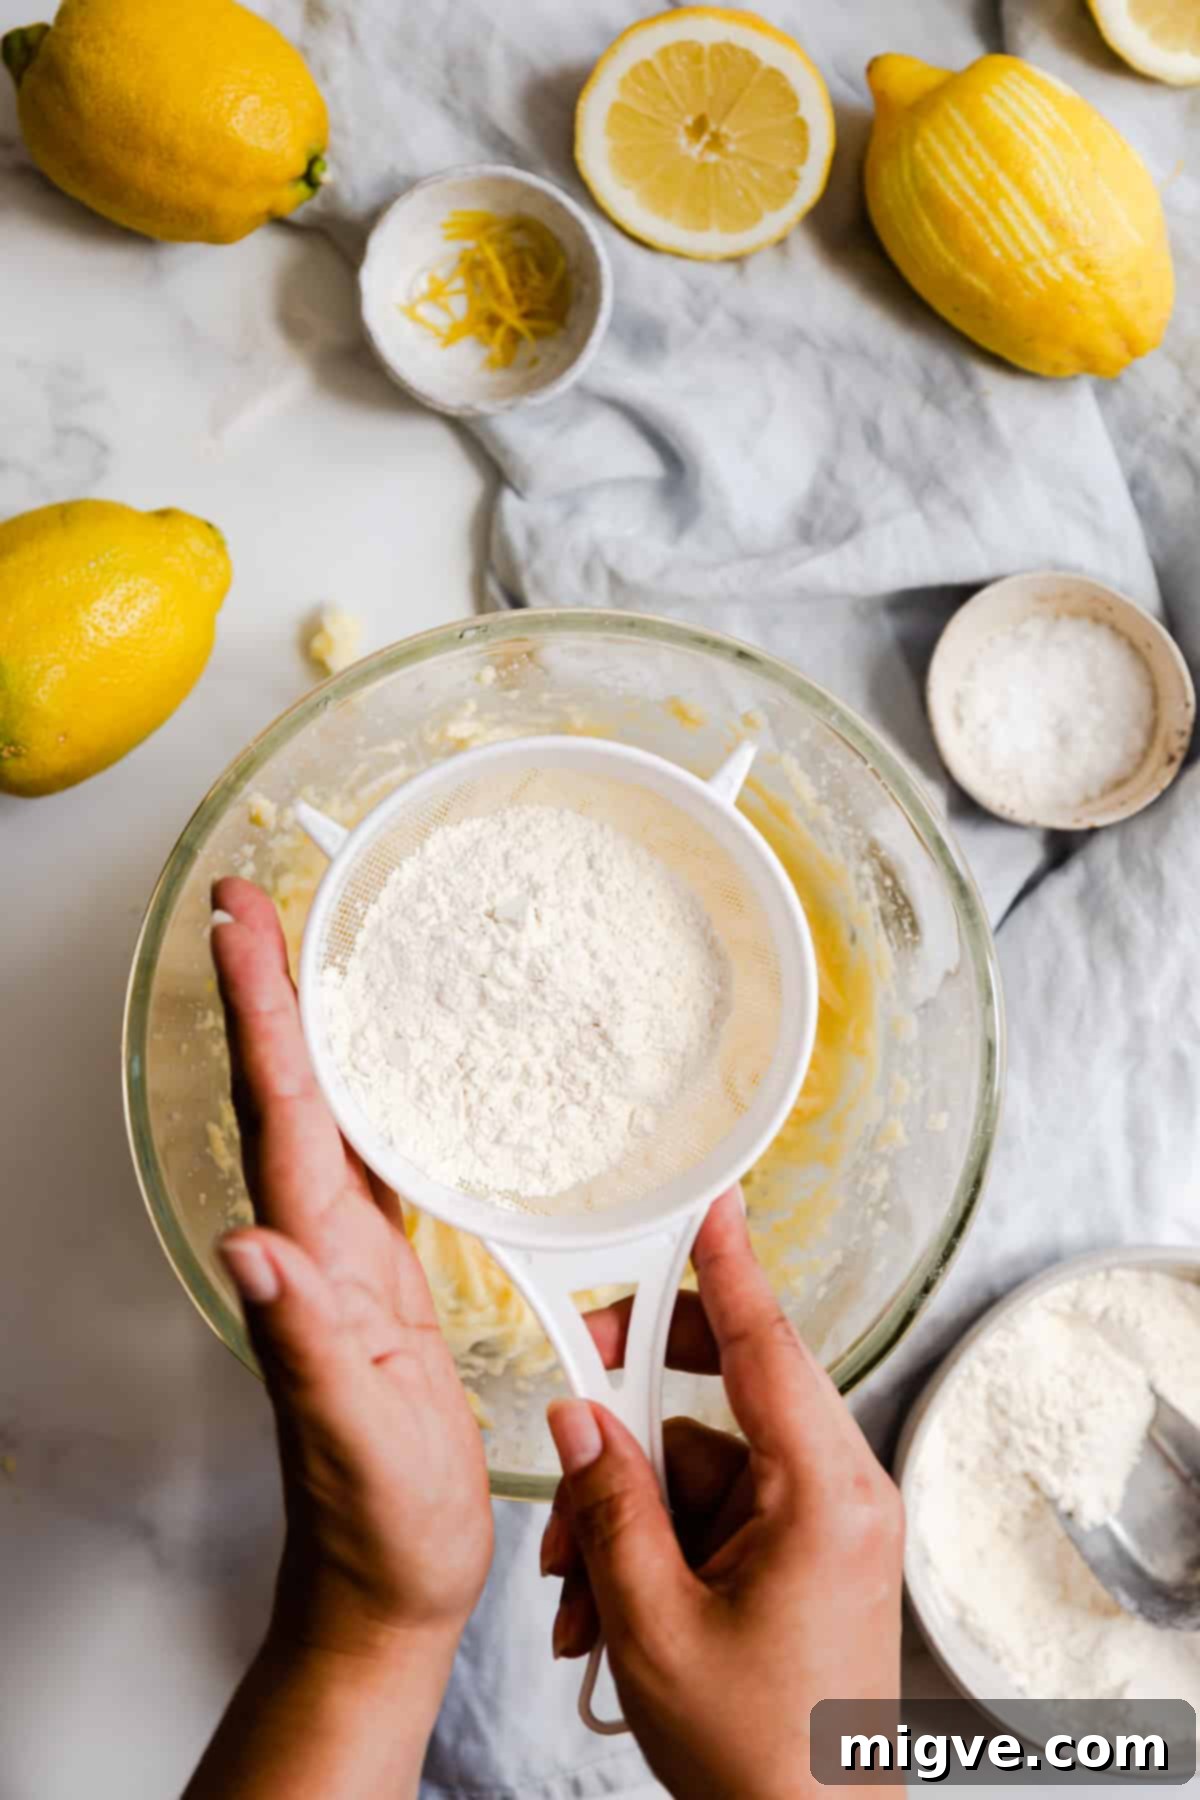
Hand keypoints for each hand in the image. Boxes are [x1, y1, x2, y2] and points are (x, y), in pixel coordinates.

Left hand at [188, 878, 492, 1798]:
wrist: (387, 1581)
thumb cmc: (375, 1522)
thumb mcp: (350, 1437)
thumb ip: (302, 1343)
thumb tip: (246, 1246)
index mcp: (313, 1261)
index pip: (280, 1113)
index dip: (263, 1013)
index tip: (239, 926)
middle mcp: (319, 1245)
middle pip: (289, 1093)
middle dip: (270, 992)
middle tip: (256, 904)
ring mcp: (349, 1260)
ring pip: (324, 1116)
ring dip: (309, 1031)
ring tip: (310, 955)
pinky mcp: (386, 1279)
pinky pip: (374, 1160)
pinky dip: (368, 1097)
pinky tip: (389, 1075)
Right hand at [541, 1188, 902, 1799]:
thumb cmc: (754, 1755)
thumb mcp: (654, 1623)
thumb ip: (611, 1504)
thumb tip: (579, 1417)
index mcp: (824, 1496)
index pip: (767, 1347)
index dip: (729, 1267)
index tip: (713, 1205)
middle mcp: (839, 1494)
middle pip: (722, 1398)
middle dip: (630, 1424)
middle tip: (572, 1419)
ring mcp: (825, 1524)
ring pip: (701, 1464)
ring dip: (627, 1514)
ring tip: (576, 1596)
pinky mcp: (806, 1553)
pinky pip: (714, 1510)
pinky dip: (654, 1544)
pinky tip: (605, 1611)